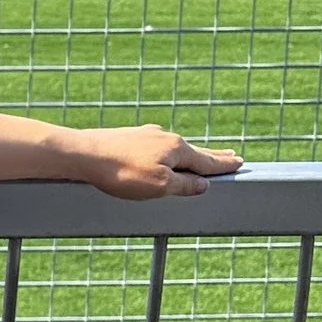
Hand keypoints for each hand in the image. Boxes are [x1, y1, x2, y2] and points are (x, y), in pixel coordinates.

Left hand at [69, 127, 243, 201]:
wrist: (81, 153)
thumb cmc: (121, 172)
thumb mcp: (159, 186)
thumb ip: (184, 186)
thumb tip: (204, 183)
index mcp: (177, 149)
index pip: (207, 160)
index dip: (224, 165)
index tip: (240, 162)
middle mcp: (165, 138)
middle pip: (194, 151)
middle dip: (213, 156)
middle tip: (231, 156)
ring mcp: (146, 135)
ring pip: (175, 148)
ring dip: (191, 153)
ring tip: (201, 156)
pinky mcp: (128, 137)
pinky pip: (157, 146)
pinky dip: (168, 152)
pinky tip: (163, 150)